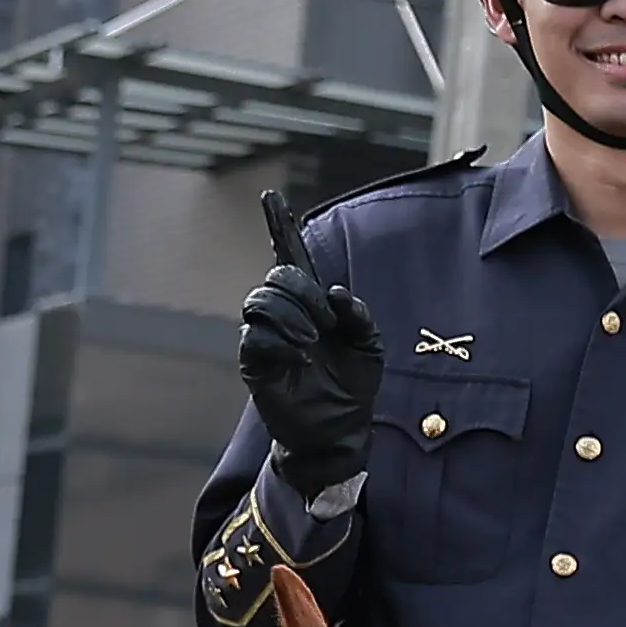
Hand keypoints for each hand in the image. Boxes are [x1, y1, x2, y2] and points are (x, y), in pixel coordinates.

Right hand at [244, 189, 383, 494]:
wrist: (340, 430)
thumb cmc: (354, 385)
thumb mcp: (370, 346)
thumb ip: (360, 315)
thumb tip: (339, 293)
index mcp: (311, 304)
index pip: (290, 257)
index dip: (280, 227)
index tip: (272, 196)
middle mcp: (283, 314)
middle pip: (277, 276)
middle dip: (304, 292)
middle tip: (327, 323)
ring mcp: (265, 336)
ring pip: (261, 301)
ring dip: (293, 316)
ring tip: (313, 342)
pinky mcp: (254, 362)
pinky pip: (254, 336)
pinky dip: (280, 342)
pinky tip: (300, 358)